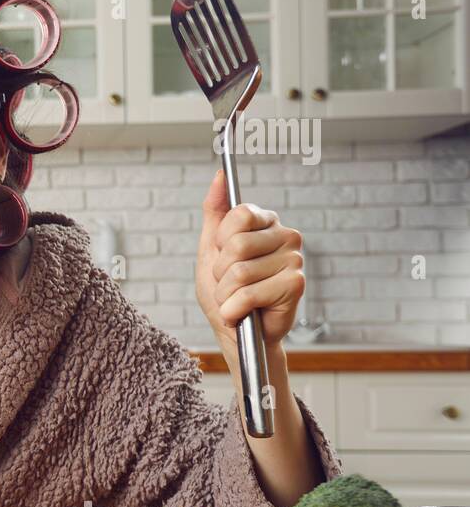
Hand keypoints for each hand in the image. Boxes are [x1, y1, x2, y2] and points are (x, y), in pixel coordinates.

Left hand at [195, 169, 303, 349]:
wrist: (235, 331)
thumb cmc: (223, 290)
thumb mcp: (210, 248)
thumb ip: (215, 211)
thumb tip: (219, 175)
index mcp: (265, 221)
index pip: (239, 214)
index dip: (221, 241)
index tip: (223, 255)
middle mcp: (285, 235)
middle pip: (237, 245)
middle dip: (220, 272)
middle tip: (229, 283)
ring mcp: (294, 259)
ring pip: (240, 272)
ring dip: (226, 293)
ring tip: (236, 299)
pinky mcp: (296, 285)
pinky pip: (249, 293)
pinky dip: (235, 308)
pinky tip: (244, 312)